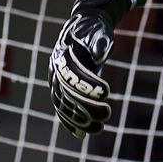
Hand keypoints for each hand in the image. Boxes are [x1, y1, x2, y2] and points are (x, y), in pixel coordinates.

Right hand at [48, 0, 129, 138]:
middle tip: (107, 114)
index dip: (88, 83)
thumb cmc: (94, 29)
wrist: (83, 27)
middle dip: (86, 105)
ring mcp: (56, 80)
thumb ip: (99, 42)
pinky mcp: (60, 89)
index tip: (107, 92)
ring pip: (63, 104)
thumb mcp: (99, 30)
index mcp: (63, 53)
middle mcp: (56, 69)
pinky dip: (70, 122)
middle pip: (67, 91)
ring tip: (99, 128)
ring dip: (79, 118)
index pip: (73, 72)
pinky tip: (81, 134)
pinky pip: (62, 108)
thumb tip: (100, 54)